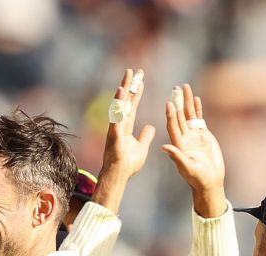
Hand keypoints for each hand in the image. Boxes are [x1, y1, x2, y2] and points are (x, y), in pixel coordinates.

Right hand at [100, 68, 155, 198]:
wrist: (120, 174)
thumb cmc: (128, 164)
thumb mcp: (141, 147)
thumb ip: (145, 136)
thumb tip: (151, 127)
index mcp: (126, 126)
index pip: (132, 105)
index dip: (136, 93)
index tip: (140, 80)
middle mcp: (120, 124)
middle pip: (125, 101)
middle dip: (130, 86)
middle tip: (134, 71)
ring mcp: (116, 127)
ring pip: (120, 105)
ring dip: (123, 90)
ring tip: (127, 76)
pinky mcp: (114, 133)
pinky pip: (117, 115)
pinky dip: (118, 104)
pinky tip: (120, 94)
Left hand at [161, 84, 225, 218]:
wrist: (210, 180)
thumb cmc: (197, 177)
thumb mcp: (187, 167)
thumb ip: (177, 156)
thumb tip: (164, 147)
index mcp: (179, 144)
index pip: (173, 126)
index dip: (171, 115)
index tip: (169, 103)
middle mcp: (184, 137)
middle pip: (180, 116)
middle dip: (178, 102)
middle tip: (175, 88)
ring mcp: (193, 135)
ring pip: (189, 114)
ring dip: (187, 101)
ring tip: (185, 87)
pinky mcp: (203, 134)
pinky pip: (199, 118)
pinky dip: (197, 108)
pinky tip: (195, 98)